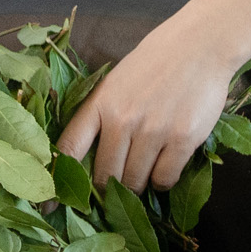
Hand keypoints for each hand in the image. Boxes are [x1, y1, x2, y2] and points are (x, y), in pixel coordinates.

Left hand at [56, 19, 233, 192]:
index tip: (51, 206)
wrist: (199, 45)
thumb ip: (102, 115)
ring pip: (135, 182)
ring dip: (138, 185)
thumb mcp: (116, 83)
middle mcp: (122, 119)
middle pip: (105, 176)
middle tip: (115, 190)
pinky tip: (165, 166)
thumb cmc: (155, 62)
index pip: (69, 148)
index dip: (58, 181)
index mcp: (100, 103)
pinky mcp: (181, 140)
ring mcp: (152, 131)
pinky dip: (163, 181)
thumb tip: (88, 157)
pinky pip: (164, 179)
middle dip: (107, 189)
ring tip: (145, 171)